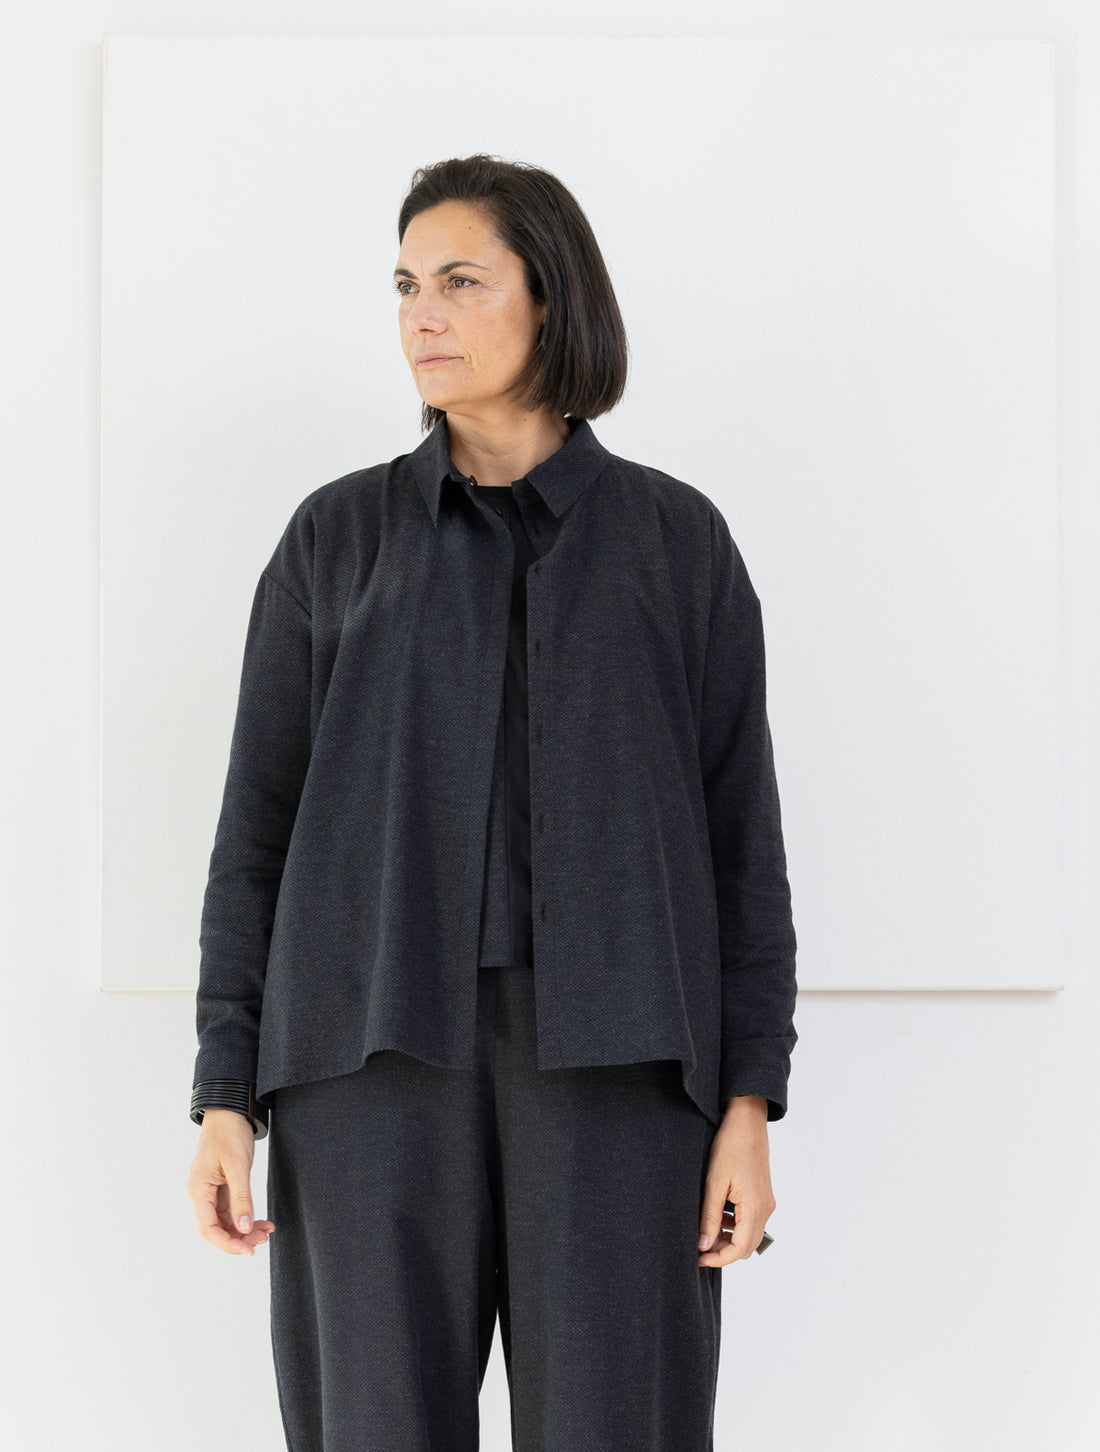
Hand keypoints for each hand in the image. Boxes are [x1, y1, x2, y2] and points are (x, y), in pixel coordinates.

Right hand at [186, 1108, 275, 1255]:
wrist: (229, 1110)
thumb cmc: (229, 1132)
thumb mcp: (238, 1165)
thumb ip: (241, 1198)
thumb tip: (243, 1228)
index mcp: (198, 1189)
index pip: (208, 1229)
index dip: (228, 1244)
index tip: (249, 1250)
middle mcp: (201, 1193)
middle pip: (216, 1229)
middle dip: (239, 1238)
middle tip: (263, 1238)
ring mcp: (210, 1191)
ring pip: (225, 1221)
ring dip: (244, 1229)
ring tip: (266, 1230)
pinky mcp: (220, 1186)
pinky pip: (230, 1210)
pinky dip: (245, 1217)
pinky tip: (260, 1220)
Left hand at [697, 1097, 774, 1265]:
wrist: (747, 1122)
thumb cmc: (730, 1147)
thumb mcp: (714, 1183)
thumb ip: (710, 1217)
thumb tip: (704, 1245)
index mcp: (755, 1207)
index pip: (740, 1249)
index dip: (719, 1259)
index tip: (698, 1258)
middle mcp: (765, 1209)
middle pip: (746, 1246)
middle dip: (723, 1252)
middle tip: (699, 1247)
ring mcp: (766, 1202)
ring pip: (749, 1235)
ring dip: (728, 1239)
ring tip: (705, 1230)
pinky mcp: (762, 1196)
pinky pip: (750, 1221)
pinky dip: (734, 1226)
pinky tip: (717, 1216)